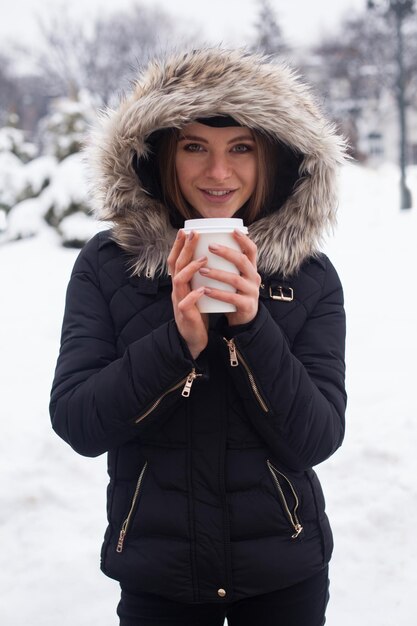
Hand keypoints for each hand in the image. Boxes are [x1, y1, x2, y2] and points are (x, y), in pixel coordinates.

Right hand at [167, 230, 208, 358]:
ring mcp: (179, 301)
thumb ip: (198, 277)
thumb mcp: (196, 291)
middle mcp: (177, 290)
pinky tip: (202, 289)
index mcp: (180, 284)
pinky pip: (186, 303)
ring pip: (179, 281)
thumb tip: (209, 258)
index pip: (176, 260)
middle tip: (193, 234)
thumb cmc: (197, 313)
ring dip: (190, 268)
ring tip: (203, 259)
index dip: (178, 245)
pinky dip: (194, 295)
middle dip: (184, 248)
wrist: (192, 339)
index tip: (185, 230)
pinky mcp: (184, 315)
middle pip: (176, 265)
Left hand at [199, 230, 260, 325]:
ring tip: (202, 269)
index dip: (244, 239)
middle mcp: (254, 278)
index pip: (252, 250)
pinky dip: (217, 293)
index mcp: (251, 269)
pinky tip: (205, 290)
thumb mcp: (235, 277)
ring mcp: (252, 292)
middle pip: (242, 261)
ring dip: (217, 273)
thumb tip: (208, 242)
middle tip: (210, 246)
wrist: (243, 319)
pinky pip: (232, 298)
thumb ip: (228, 264)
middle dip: (226, 252)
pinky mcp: (247, 306)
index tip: (232, 230)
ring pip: (235, 280)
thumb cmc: (234, 293)